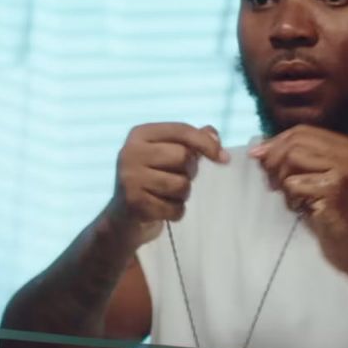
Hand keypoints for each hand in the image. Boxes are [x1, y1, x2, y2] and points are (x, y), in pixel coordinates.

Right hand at [102, 122, 228, 247]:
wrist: (123, 217)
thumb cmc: (152, 180)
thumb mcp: (168, 154)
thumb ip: (191, 140)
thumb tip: (213, 135)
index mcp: (140, 134)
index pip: (181, 130)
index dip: (207, 143)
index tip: (224, 158)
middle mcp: (130, 152)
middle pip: (183, 157)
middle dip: (190, 172)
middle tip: (178, 178)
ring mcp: (130, 178)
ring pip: (181, 185)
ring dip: (183, 194)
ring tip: (168, 195)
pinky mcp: (134, 203)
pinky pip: (175, 208)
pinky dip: (176, 212)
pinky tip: (162, 209)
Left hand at [251, 127, 347, 275]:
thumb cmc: (335, 217)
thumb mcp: (318, 182)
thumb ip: (297, 162)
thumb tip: (260, 149)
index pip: (302, 131)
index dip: (275, 142)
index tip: (258, 156)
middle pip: (295, 142)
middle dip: (274, 160)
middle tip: (271, 183)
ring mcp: (345, 170)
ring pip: (292, 158)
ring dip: (283, 180)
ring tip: (292, 199)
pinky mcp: (335, 189)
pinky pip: (294, 183)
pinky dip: (291, 198)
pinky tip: (303, 209)